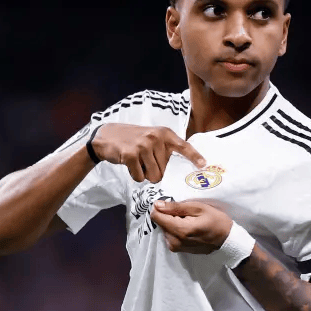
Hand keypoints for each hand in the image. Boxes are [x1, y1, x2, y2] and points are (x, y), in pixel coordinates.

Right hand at [91, 124, 205, 182]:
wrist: (107, 136)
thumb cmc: (134, 140)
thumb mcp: (153, 138)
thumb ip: (165, 149)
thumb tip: (178, 169)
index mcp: (164, 133)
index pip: (183, 146)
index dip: (194, 156)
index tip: (203, 165)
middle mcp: (155, 137)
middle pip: (165, 170)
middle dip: (156, 172)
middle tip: (146, 162)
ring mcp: (143, 145)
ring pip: (154, 176)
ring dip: (146, 175)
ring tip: (139, 163)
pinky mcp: (130, 154)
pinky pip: (140, 177)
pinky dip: (135, 176)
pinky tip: (130, 165)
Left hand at [151, 200, 232, 253]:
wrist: (227, 239)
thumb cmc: (216, 220)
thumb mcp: (198, 208)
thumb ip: (176, 207)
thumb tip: (157, 205)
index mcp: (179, 230)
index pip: (156, 216)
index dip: (161, 208)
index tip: (172, 204)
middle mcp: (174, 241)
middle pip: (160, 223)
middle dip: (169, 215)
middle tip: (186, 213)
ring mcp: (176, 247)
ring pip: (164, 229)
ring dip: (172, 222)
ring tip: (189, 220)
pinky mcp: (178, 250)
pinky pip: (170, 235)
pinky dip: (175, 229)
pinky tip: (188, 227)